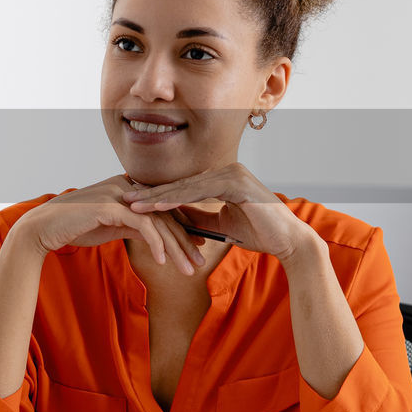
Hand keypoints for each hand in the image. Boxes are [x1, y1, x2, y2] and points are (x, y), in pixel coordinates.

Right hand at [16, 175, 205, 275]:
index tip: (197, 247)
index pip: (162, 208)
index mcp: (127, 187)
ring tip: (188, 269)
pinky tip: (162, 261)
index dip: (182, 228)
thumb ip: (132, 225)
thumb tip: (154, 236)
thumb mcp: (110, 226)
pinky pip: (142, 226)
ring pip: (158, 221)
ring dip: (176, 248)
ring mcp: (119, 194)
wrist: (43, 227)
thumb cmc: (74, 227)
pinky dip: (156, 244)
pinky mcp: (110, 206)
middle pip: (165, 214)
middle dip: (185, 241)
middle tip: (199, 263)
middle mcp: (126, 186)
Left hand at [121, 163, 316, 260]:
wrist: (288, 241)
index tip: (134, 201)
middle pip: (181, 184)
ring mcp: (232, 174)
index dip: (157, 194)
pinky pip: (199, 192)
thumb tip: (175, 219)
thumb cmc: (259, 233)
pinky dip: (177, 200)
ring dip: (158, 197)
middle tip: (124, 198)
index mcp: (223, 178)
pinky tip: (158, 207)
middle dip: (151, 193)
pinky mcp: (236, 183)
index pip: (183, 186)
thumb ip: (199, 219)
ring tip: (134, 205)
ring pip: (186, 187)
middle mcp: (227, 171)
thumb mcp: (221, 226)